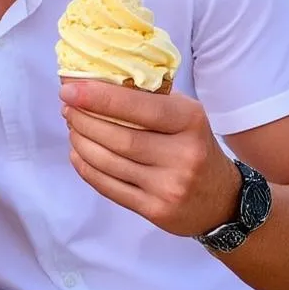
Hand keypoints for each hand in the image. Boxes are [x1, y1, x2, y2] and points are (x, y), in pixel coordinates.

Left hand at [59, 80, 241, 237]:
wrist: (222, 199)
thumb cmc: (194, 144)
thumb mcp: (185, 114)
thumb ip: (150, 97)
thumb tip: (97, 79)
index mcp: (190, 121)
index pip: (139, 107)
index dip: (99, 98)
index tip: (69, 90)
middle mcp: (183, 155)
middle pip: (118, 137)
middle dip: (83, 120)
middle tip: (67, 107)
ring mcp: (169, 186)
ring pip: (109, 163)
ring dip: (81, 142)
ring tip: (71, 127)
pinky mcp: (156, 211)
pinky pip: (109, 187)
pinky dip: (86, 167)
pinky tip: (77, 153)